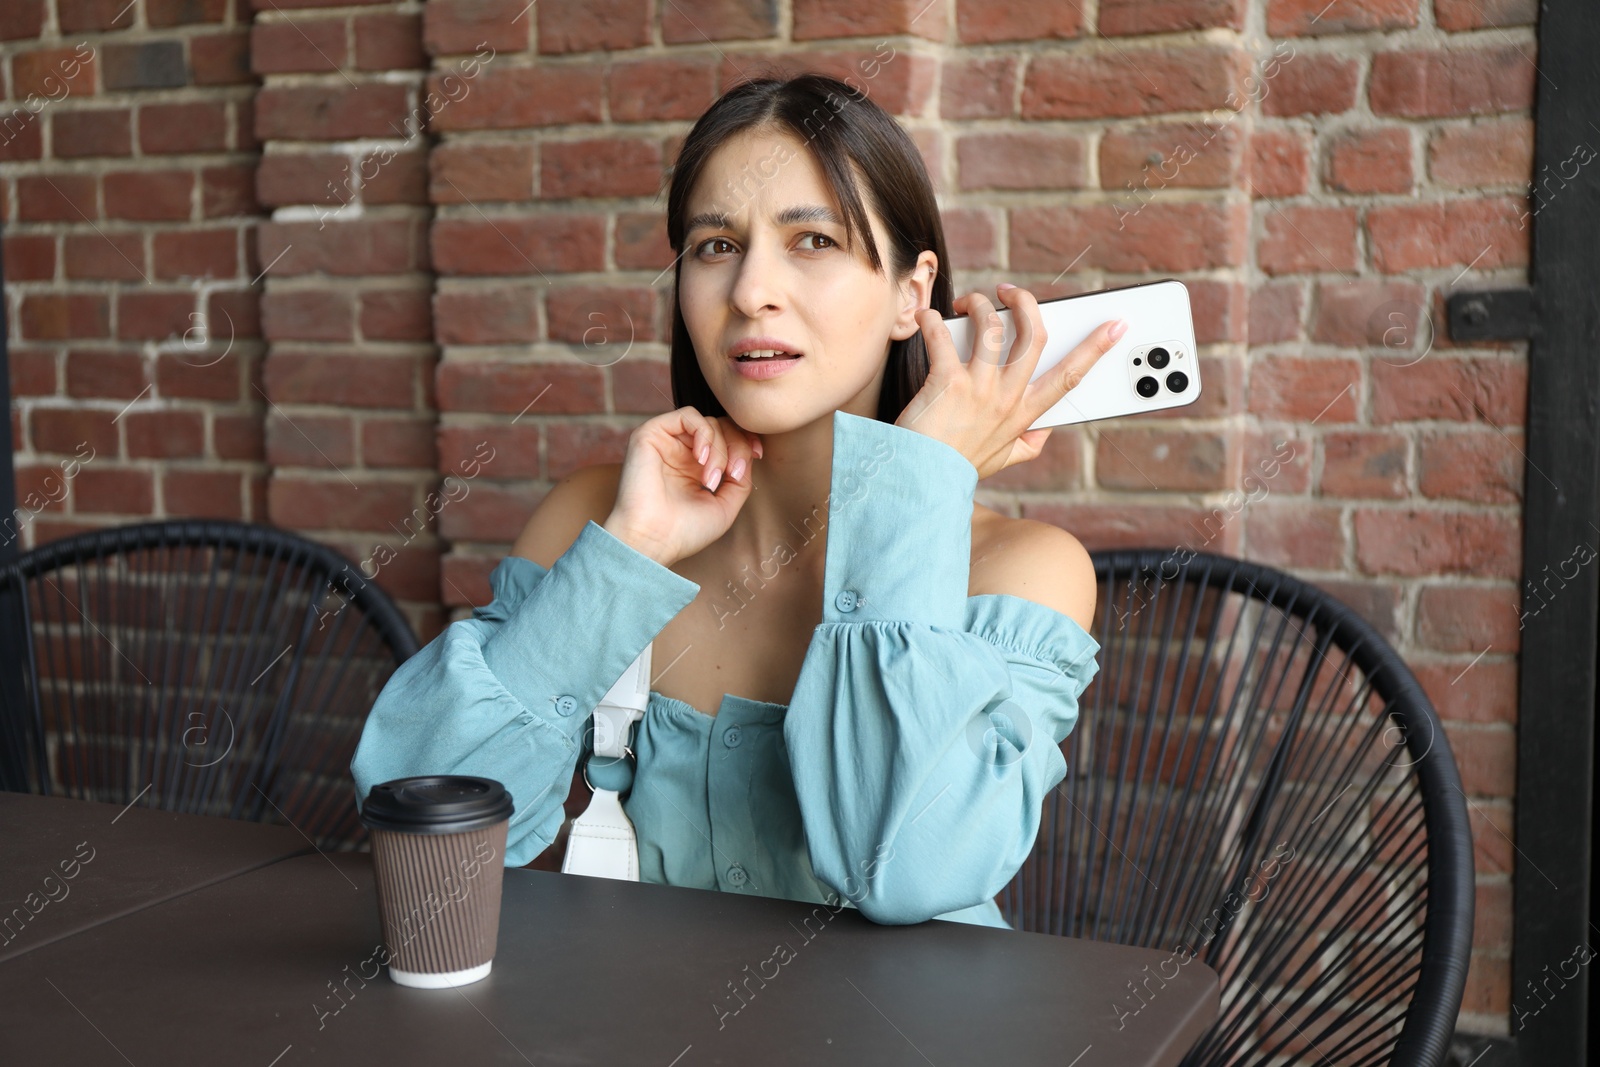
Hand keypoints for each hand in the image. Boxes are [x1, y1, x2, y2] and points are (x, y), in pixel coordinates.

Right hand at [603, 406, 763, 566]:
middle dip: (737, 446)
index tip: (758, 455)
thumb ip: (741, 479)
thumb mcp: (725, 506)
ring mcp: (666, 442)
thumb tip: (750, 453)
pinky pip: (688, 415)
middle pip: (722, 427)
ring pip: (708, 422)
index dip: (746, 441)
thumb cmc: (684, 531)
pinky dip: (703, 433)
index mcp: (695, 468)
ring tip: (711, 478)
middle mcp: (680, 452)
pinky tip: (700, 459)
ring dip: (719, 448)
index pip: (726, 438)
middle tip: (733, 475)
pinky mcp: (650, 434)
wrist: (652, 541)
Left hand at [897, 283, 1126, 479]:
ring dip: (978, 303)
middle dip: (1027, 302)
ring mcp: (979, 388)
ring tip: (965, 303)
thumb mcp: (1002, 460)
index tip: (1117, 324)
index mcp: (1024, 414)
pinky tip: (927, 318)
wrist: (921, 481)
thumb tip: (1045, 430)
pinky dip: (932, 320)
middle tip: (1011, 291)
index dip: (1096, 348)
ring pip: (991, 326)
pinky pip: (942, 336)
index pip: (1070, 375)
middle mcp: (1007, 397)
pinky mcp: (948, 381)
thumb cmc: (956, 468)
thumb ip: (1028, 444)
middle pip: (1035, 335)